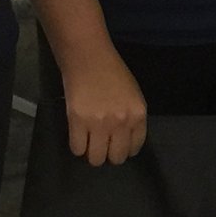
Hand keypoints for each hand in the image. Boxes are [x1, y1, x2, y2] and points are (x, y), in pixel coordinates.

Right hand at [62, 45, 148, 164]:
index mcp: (138, 115)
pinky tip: (79, 135)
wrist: (89, 57)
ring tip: (89, 142)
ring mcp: (99, 123)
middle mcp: (121, 122)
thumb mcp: (133, 96)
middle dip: (109, 154)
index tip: (117, 144)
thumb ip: (132, 118)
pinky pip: (77, 149)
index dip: (125, 149)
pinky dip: (77, 146)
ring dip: (92, 153)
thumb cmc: (112, 73)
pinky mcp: (77, 121)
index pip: (134, 148)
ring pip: (96, 159)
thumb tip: (125, 141)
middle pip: (116, 158)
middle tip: (102, 144)